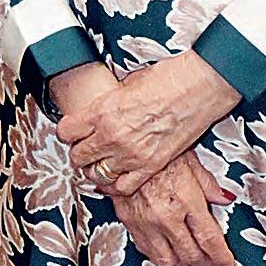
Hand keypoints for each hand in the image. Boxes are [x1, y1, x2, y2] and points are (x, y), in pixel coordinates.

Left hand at [55, 50, 240, 194]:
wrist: (200, 85)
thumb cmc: (169, 77)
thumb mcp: (128, 83)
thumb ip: (110, 102)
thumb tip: (101, 110)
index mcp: (104, 110)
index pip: (66, 131)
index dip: (68, 130)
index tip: (73, 130)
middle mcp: (112, 135)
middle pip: (78, 157)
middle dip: (80, 151)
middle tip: (87, 146)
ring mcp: (131, 154)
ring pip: (96, 175)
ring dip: (96, 168)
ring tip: (103, 161)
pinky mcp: (150, 167)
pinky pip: (121, 187)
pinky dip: (116, 184)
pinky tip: (118, 175)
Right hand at [112, 148, 235, 265]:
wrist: (123, 145)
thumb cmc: (156, 146)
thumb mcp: (190, 158)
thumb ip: (208, 184)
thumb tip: (224, 198)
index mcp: (186, 198)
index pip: (209, 238)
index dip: (221, 255)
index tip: (227, 261)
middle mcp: (166, 215)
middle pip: (190, 254)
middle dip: (205, 262)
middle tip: (213, 261)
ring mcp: (146, 221)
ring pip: (167, 259)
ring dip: (182, 263)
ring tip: (191, 258)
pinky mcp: (129, 222)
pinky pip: (146, 249)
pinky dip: (159, 254)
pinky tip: (167, 249)